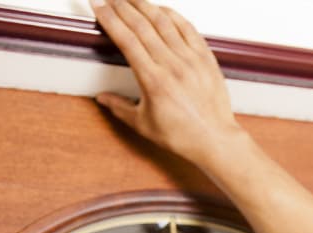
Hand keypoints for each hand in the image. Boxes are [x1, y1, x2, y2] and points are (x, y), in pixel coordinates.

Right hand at [90, 0, 244, 165]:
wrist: (215, 140)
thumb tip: (102, 98)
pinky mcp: (206, 58)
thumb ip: (119, 108)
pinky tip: (161, 9)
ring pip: (164, 22)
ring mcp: (191, 59)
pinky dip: (172, 15)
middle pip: (142, 25)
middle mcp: (172, 66)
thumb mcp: (143, 125)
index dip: (109, 19)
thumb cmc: (183, 136)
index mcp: (153, 81)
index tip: (97, 6)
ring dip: (145, 5)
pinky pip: (188, 28)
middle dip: (121, 6)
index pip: (126, 39)